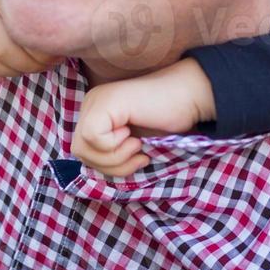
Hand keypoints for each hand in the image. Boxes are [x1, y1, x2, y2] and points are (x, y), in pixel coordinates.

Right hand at [0, 0, 60, 79]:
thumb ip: (55, 4)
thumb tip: (74, 39)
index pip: (22, 44)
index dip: (45, 57)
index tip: (61, 50)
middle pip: (3, 56)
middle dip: (31, 65)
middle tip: (51, 59)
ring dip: (11, 70)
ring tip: (32, 61)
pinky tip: (8, 64)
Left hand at [72, 59, 216, 176]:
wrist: (189, 96)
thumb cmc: (166, 121)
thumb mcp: (131, 145)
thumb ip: (110, 154)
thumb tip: (92, 172)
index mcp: (95, 112)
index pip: (82, 151)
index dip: (107, 165)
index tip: (137, 157)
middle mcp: (92, 103)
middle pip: (79, 151)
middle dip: (110, 165)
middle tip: (138, 155)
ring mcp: (97, 100)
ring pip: (83, 147)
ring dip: (114, 157)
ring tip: (137, 146)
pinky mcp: (105, 102)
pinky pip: (93, 137)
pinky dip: (114, 146)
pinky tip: (132, 134)